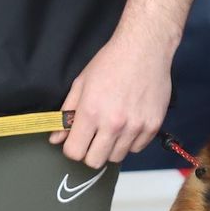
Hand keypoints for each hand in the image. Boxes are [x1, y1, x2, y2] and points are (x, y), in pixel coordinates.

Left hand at [51, 33, 172, 168]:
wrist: (144, 49)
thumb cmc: (111, 62)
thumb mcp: (81, 84)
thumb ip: (67, 113)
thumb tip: (56, 138)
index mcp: (91, 113)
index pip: (74, 152)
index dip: (72, 148)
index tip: (76, 140)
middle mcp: (113, 124)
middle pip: (95, 161)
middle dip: (90, 152)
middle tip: (93, 137)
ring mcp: (135, 127)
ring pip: (116, 158)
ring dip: (111, 147)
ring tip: (112, 128)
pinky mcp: (153, 126)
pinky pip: (136, 148)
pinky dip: (130, 142)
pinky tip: (128, 125)